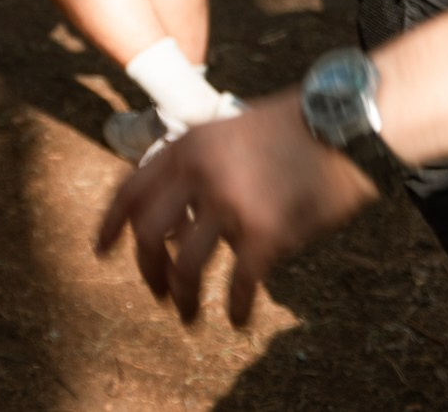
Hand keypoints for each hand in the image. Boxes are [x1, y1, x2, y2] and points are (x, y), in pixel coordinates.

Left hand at [93, 91, 380, 324]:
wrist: (345, 126)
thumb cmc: (293, 131)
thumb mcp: (227, 133)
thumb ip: (197, 171)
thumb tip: (176, 227)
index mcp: (186, 146)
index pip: (130, 190)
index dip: (111, 225)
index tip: (101, 252)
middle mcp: (199, 174)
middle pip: (148, 235)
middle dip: (147, 271)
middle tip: (157, 294)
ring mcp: (230, 203)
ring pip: (186, 266)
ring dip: (183, 298)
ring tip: (188, 317)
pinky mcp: (266, 232)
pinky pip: (239, 284)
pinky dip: (235, 308)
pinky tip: (237, 321)